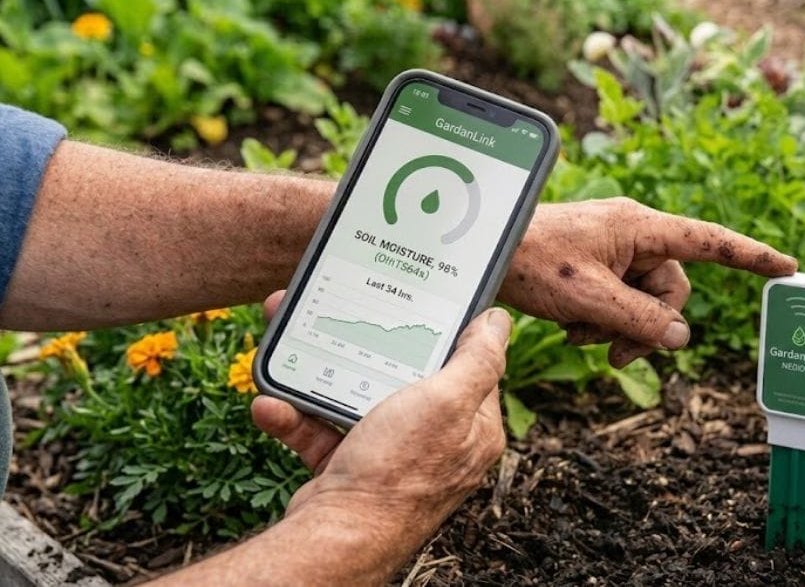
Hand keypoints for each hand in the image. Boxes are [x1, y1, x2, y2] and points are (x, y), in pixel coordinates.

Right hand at [251, 294, 510, 561]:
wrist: (337, 536)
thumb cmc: (398, 469)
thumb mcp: (447, 401)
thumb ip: (478, 359)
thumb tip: (499, 321)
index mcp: (472, 427)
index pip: (469, 367)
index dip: (444, 332)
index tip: (416, 302)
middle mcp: (435, 442)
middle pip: (404, 376)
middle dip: (366, 343)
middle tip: (338, 310)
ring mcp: (390, 457)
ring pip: (355, 398)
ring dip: (318, 372)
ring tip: (291, 342)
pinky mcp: (349, 470)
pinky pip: (320, 430)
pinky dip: (294, 415)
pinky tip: (271, 402)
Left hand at [499, 198, 796, 367]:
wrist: (483, 251)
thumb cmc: (531, 261)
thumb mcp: (589, 298)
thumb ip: (640, 320)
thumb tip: (680, 338)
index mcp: (639, 227)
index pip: (708, 241)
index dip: (750, 257)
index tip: (787, 266)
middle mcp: (633, 235)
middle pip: (671, 290)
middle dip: (646, 326)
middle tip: (616, 353)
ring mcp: (614, 251)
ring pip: (643, 302)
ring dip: (618, 328)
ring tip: (583, 335)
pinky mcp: (597, 266)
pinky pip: (620, 301)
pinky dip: (602, 322)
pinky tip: (572, 328)